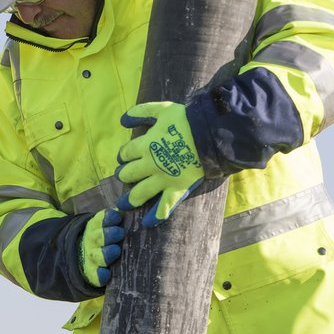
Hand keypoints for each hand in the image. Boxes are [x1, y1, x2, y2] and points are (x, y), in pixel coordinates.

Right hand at [78, 208, 123, 286]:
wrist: (84, 255)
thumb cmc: (106, 237)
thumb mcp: (108, 225)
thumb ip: (120, 218)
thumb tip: (141, 208)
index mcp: (96, 226)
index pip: (101, 220)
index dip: (108, 218)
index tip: (118, 216)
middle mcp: (92, 241)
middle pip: (99, 237)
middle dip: (108, 234)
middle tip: (120, 232)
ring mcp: (92, 257)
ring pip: (97, 255)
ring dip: (106, 253)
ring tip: (116, 250)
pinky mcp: (92, 273)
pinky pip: (95, 275)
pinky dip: (100, 275)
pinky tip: (106, 274)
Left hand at [115, 101, 204, 226]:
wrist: (211, 134)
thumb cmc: (187, 120)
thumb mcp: (161, 110)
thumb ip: (141, 112)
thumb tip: (122, 120)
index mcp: (145, 145)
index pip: (126, 153)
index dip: (124, 155)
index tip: (124, 157)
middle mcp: (150, 164)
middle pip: (128, 173)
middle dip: (124, 174)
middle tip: (124, 176)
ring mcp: (163, 178)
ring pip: (139, 192)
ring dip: (129, 199)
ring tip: (122, 204)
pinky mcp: (177, 189)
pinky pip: (164, 207)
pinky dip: (155, 217)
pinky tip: (146, 224)